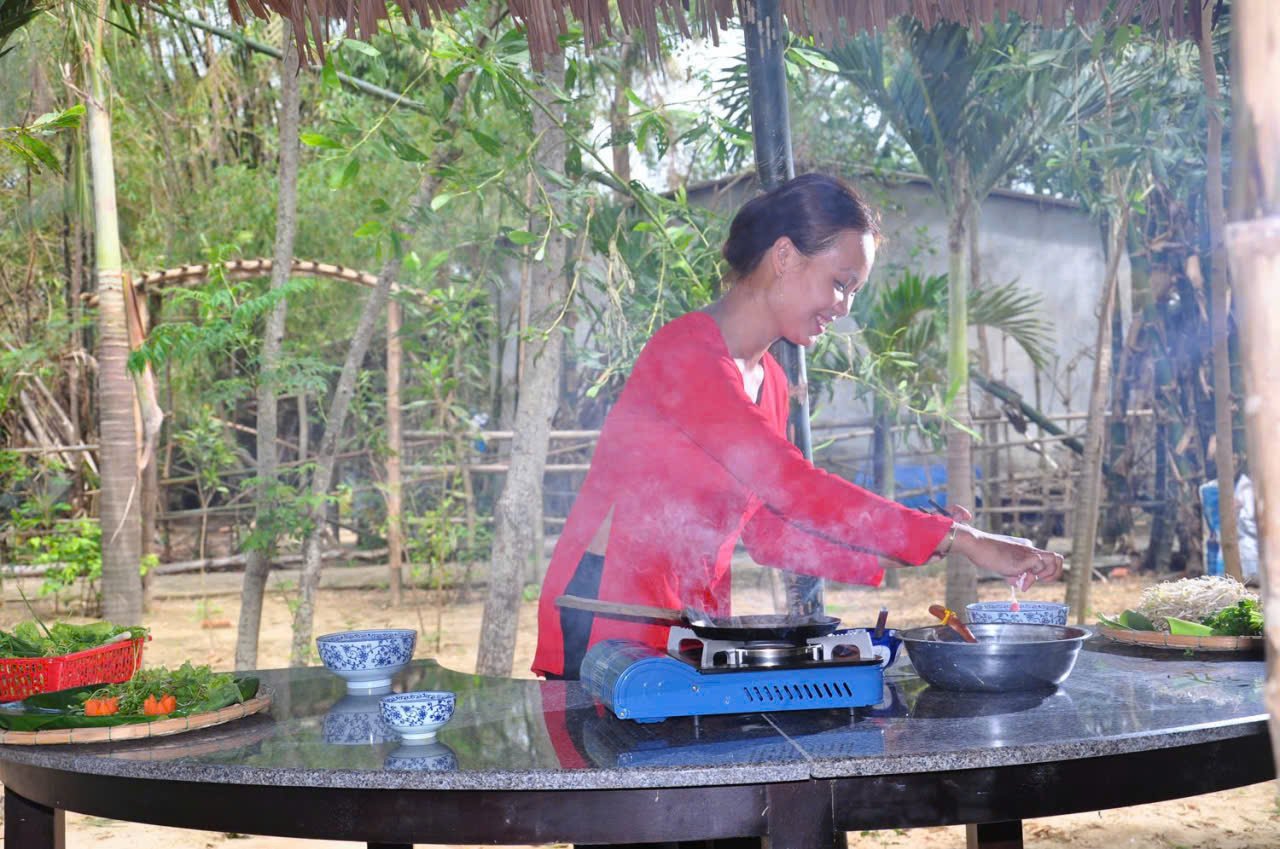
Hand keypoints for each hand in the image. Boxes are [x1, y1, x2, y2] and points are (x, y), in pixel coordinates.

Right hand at [949, 524, 1063, 587]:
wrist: (977, 545)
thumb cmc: (986, 554)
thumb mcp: (1005, 566)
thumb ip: (1016, 574)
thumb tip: (1023, 585)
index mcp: (1027, 549)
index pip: (1048, 560)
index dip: (1045, 572)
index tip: (1033, 578)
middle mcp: (1031, 549)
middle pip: (1058, 559)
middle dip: (1054, 574)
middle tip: (1040, 580)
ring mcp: (1028, 553)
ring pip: (1053, 561)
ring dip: (1043, 574)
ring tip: (1026, 578)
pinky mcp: (1023, 558)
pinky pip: (1037, 566)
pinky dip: (1030, 576)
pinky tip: (1015, 577)